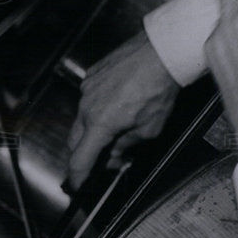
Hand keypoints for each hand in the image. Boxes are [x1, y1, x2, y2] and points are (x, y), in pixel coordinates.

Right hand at [66, 31, 179, 190]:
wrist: (162, 52)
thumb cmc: (159, 87)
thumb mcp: (151, 127)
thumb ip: (127, 144)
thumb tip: (115, 152)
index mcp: (101, 124)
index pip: (80, 159)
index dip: (78, 177)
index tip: (79, 185)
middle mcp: (87, 106)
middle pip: (76, 141)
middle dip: (88, 153)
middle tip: (110, 156)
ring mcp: (87, 89)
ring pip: (82, 118)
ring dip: (95, 128)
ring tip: (121, 125)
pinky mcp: (91, 75)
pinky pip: (88, 98)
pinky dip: (98, 107)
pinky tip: (119, 103)